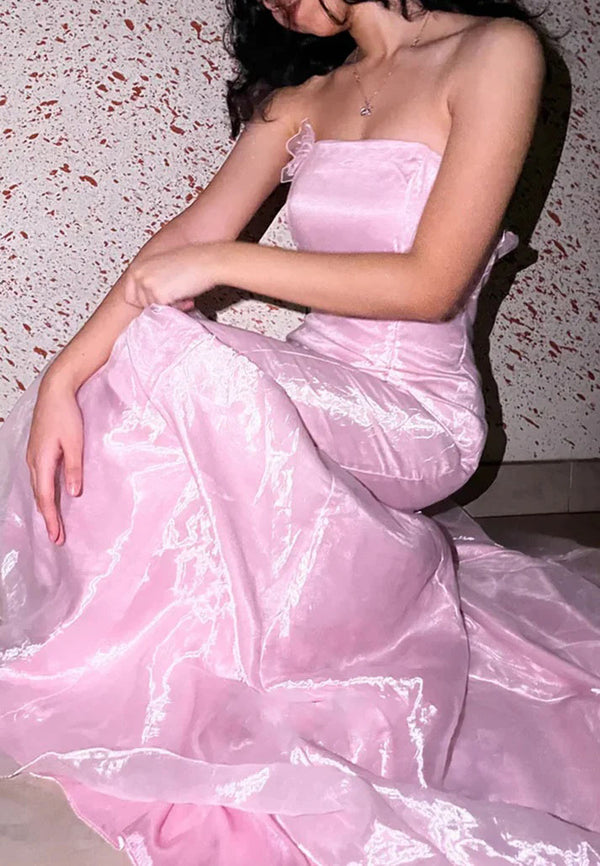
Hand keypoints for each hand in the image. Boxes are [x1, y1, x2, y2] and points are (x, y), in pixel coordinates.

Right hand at [26, 377, 83, 544]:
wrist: (55, 392)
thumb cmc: (66, 414)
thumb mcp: (75, 442)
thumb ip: (74, 469)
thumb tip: (73, 493)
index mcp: (42, 461)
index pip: (46, 497)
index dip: (52, 518)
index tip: (57, 536)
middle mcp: (34, 461)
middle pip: (40, 496)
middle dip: (48, 518)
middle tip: (57, 538)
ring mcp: (34, 456)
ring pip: (38, 488)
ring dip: (46, 506)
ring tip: (54, 523)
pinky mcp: (37, 451)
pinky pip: (39, 478)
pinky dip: (44, 492)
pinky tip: (50, 498)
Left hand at [123, 244, 220, 309]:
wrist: (207, 261)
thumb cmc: (192, 261)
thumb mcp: (163, 267)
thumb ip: (151, 280)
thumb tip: (149, 298)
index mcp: (138, 266)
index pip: (130, 296)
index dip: (146, 300)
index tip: (157, 300)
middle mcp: (139, 275)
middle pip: (141, 305)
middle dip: (159, 304)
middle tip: (175, 296)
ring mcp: (147, 285)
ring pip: (153, 309)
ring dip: (170, 306)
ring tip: (182, 293)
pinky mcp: (158, 296)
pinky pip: (165, 312)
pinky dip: (177, 308)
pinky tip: (186, 297)